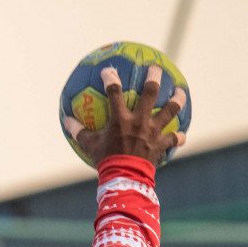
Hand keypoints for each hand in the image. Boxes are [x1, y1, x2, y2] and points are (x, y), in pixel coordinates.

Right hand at [65, 63, 186, 167]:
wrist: (123, 178)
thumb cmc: (105, 161)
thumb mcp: (89, 146)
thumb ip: (79, 132)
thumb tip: (66, 121)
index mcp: (120, 119)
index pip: (114, 92)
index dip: (111, 78)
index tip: (109, 70)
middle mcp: (139, 120)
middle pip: (150, 93)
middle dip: (154, 77)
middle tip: (156, 68)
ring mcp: (152, 131)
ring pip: (170, 110)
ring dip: (177, 99)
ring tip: (180, 92)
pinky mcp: (160, 144)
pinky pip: (173, 139)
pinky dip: (178, 137)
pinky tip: (182, 136)